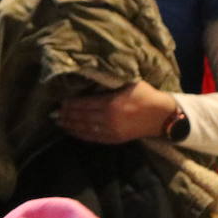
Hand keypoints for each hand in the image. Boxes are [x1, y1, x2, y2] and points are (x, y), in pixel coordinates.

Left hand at [56, 81, 178, 143]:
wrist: (163, 116)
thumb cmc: (145, 95)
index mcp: (110, 103)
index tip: (59, 102)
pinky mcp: (116, 139)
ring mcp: (112, 131)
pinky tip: (73, 131)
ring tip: (59, 122)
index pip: (83, 104)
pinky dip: (81, 135)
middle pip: (81, 117)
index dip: (70, 104)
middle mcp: (109, 119)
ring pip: (85, 129)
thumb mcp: (128, 83)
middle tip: (53, 113)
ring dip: (70, 126)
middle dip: (66, 115)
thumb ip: (109, 83)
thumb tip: (90, 78)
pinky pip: (94, 138)